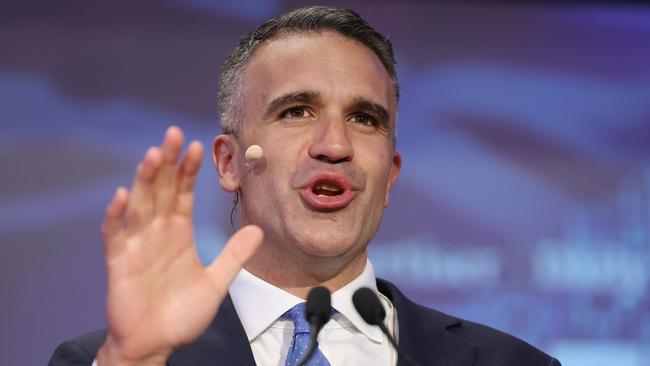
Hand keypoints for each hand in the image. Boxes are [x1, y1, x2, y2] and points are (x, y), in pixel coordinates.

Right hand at [96, 126, 262, 365]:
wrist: (156, 344)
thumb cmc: (182, 314)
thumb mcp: (216, 282)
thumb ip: (234, 256)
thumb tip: (258, 230)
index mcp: (179, 233)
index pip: (183, 193)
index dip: (188, 171)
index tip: (197, 146)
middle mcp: (157, 232)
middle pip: (160, 190)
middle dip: (167, 163)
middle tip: (172, 134)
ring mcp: (136, 245)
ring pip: (139, 205)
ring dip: (144, 180)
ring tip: (154, 155)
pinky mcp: (119, 262)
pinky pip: (115, 235)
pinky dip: (116, 216)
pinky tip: (122, 196)